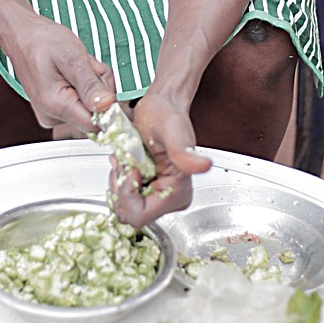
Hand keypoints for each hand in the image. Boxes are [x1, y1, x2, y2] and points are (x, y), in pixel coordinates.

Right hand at [7, 16, 115, 131]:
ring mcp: (53, 114)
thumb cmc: (43, 41)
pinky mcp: (56, 109)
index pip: (96, 124)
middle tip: (86, 65)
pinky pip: (83, 102)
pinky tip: (73, 71)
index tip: (100, 78)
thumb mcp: (72, 57)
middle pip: (96, 113)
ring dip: (93, 83)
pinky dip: (85, 84)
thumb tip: (107, 107)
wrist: (22, 35)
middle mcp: (53, 116)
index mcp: (56, 106)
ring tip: (77, 65)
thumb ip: (90, 85)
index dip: (108, 104)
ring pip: (92, 106)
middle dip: (100, 87)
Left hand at [110, 91, 210, 225]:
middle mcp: (171, 199)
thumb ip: (184, 153)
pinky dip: (119, 180)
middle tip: (126, 163)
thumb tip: (204, 166)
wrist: (160, 107)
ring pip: (124, 208)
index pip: (139, 215)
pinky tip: (126, 163)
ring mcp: (159, 196)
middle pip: (130, 214)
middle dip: (121, 188)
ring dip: (118, 183)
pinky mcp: (149, 190)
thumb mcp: (172, 131)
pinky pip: (124, 198)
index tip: (132, 169)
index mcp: (179, 192)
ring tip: (126, 161)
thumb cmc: (166, 115)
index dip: (127, 193)